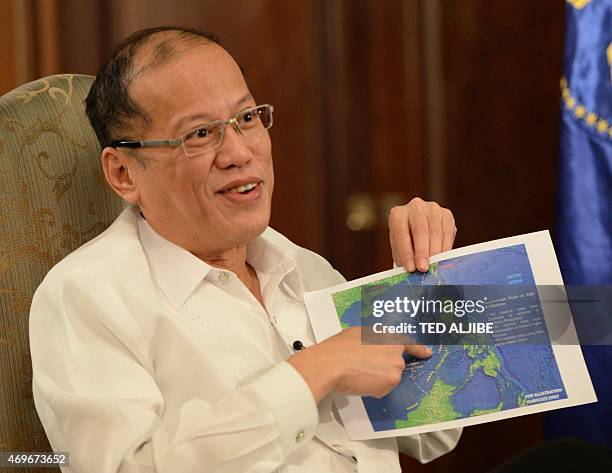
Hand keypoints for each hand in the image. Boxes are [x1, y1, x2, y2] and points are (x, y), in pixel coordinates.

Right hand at [288, 327, 431, 401]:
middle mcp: (396, 350)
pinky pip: (383, 389)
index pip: (409, 342)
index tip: (427, 353)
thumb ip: (373, 339)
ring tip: (358, 373)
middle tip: (364, 367)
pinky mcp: (391, 382)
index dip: (419, 349)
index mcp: (387, 335)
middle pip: (395, 363)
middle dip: (383, 368)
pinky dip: (373, 388)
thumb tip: (373, 345)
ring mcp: (395, 367)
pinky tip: (360, 382)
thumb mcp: (357, 333)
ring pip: (389, 377)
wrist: (332, 363)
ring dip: (377, 378)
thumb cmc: (339, 349)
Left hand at [388, 197, 456, 272]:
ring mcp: (432, 208)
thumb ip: (404, 257)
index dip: (406, 252)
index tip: (410, 268)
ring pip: (435, 231)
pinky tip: (443, 258)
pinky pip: (448, 231)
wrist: (419, 229)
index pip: (401, 233)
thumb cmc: (406, 242)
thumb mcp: (400, 248)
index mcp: (397, 214)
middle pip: (419, 230)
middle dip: (422, 252)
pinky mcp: (446, 213)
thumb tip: (412, 271)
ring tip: (434, 266)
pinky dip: (446, 247)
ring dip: (435, 251)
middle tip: (423, 268)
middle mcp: (415, 207)